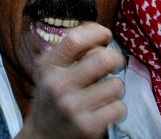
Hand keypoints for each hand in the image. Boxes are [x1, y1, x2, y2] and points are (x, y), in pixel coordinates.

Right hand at [19, 23, 125, 138]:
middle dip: (116, 58)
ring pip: (115, 85)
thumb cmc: (52, 96)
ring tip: (107, 89)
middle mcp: (58, 86)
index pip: (76, 39)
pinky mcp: (87, 127)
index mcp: (48, 66)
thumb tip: (100, 33)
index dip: (97, 32)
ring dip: (116, 86)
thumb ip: (70, 50)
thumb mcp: (50, 68)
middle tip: (115, 61)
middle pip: (102, 59)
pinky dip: (117, 107)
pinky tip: (106, 108)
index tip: (105, 35)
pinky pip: (118, 107)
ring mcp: (73, 108)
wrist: (42, 137)